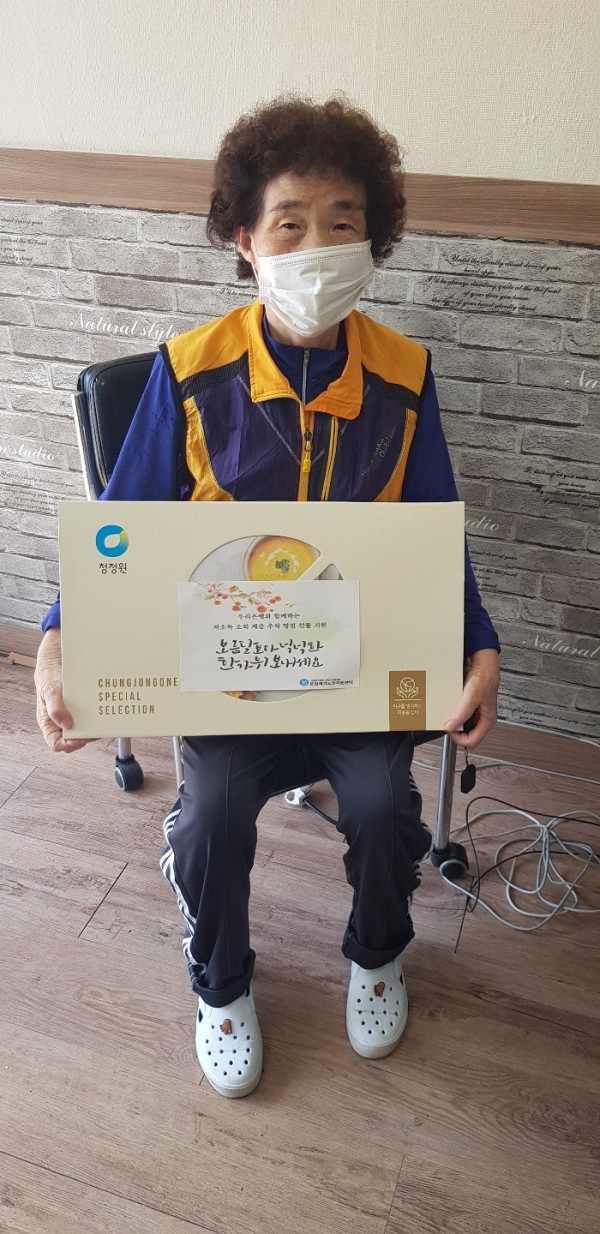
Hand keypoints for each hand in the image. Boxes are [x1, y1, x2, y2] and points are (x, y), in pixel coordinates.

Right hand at [35, 628, 96, 752]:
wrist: (59, 655)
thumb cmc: (49, 673)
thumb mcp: (49, 689)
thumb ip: (55, 708)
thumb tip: (67, 725)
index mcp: (50, 721)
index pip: (57, 743)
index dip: (69, 745)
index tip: (81, 737)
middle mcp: (62, 720)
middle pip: (75, 739)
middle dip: (87, 736)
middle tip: (98, 728)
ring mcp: (74, 713)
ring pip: (86, 728)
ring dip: (96, 726)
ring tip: (105, 719)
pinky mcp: (85, 705)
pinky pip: (93, 715)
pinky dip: (100, 714)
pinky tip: (106, 708)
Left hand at [445, 648, 499, 749]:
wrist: (481, 660)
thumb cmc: (485, 676)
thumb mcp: (473, 696)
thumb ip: (462, 713)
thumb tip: (451, 727)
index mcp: (487, 720)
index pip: (472, 741)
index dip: (459, 738)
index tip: (449, 728)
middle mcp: (480, 717)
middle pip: (464, 733)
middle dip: (454, 728)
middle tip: (445, 720)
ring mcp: (473, 711)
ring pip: (459, 722)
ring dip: (451, 718)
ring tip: (445, 711)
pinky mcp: (466, 703)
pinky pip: (456, 711)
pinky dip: (450, 709)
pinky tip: (446, 703)